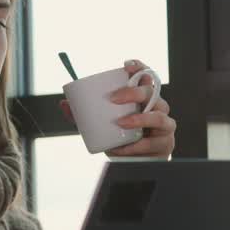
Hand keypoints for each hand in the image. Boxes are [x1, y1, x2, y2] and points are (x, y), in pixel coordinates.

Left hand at [59, 59, 175, 159]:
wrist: (135, 163)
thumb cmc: (121, 138)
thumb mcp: (101, 125)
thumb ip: (83, 116)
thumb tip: (63, 104)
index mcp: (143, 98)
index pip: (145, 76)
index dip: (139, 67)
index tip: (125, 65)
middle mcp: (157, 107)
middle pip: (151, 92)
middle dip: (133, 92)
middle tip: (114, 99)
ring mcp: (164, 125)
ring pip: (158, 116)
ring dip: (140, 118)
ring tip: (121, 123)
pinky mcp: (165, 143)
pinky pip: (154, 142)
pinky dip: (137, 146)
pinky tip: (123, 148)